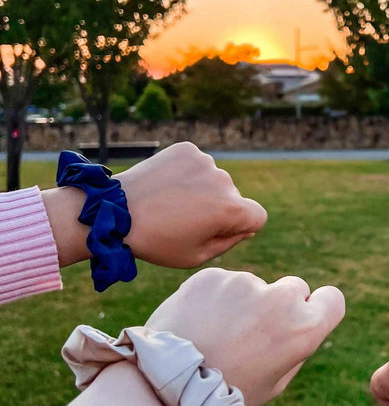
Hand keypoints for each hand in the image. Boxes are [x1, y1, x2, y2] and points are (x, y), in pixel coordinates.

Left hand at [117, 142, 267, 266]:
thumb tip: (246, 226)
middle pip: (234, 197)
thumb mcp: (197, 256)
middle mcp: (224, 180)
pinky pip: (197, 164)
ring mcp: (205, 161)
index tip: (213, 232)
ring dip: (201, 190)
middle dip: (217, 208)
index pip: (257, 217)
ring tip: (170, 203)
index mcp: (231, 209)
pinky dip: (186, 174)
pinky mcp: (187, 149)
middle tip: (182, 220)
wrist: (113, 212)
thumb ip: (229, 241)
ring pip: (214, 180)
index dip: (239, 228)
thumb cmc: (156, 241)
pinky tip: (166, 186)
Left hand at [146, 268, 344, 405]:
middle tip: (251, 334)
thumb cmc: (227, 392)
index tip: (303, 318)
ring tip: (215, 336)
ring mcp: (244, 282)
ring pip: (253, 286)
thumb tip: (301, 320)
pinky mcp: (212, 275)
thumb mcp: (276, 382)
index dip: (318, 308)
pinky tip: (198, 324)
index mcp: (303, 327)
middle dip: (279, 304)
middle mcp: (279, 298)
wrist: (167, 385)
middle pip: (293, 288)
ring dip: (241, 303)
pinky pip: (222, 283)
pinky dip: (213, 299)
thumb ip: (295, 346)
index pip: (333, 299)